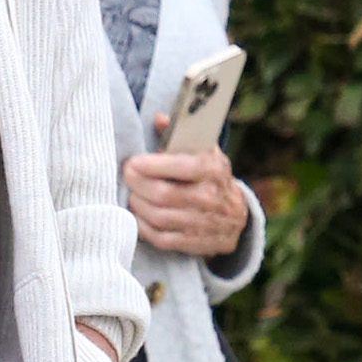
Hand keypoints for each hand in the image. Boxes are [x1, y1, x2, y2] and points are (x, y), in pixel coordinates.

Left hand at [123, 137, 250, 258]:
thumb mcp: (204, 152)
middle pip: (162, 194)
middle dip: (137, 184)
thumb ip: (180, 135)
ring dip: (137, 205)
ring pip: (158, 216)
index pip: (178, 167)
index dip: (149, 165)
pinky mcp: (194, 243)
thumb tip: (159, 119)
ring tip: (131, 194)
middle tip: (126, 177)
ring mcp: (203, 223)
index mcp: (213, 169)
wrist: (235, 217)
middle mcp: (210, 197)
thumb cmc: (211, 177)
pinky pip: (160, 237)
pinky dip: (143, 226)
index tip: (133, 162)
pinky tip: (138, 215)